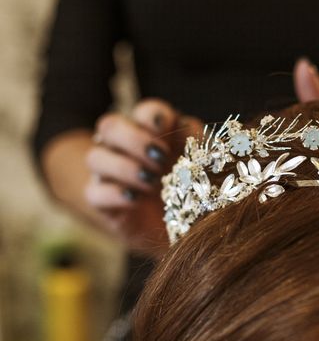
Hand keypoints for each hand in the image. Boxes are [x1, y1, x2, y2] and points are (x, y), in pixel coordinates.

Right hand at [85, 98, 201, 257]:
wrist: (183, 229)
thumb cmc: (193, 191)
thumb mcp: (202, 167)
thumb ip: (199, 145)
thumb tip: (191, 128)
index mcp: (154, 134)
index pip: (144, 111)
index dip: (152, 114)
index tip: (166, 128)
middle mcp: (125, 148)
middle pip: (109, 125)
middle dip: (134, 139)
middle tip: (160, 158)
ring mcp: (109, 174)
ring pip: (95, 157)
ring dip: (124, 166)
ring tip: (152, 181)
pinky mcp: (103, 202)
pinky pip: (93, 192)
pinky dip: (114, 193)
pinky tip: (136, 199)